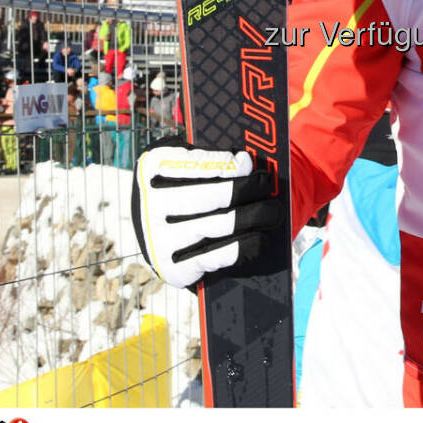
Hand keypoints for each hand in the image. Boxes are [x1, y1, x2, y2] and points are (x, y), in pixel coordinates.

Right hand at [130, 136, 281, 287]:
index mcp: (151, 169)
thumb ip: (205, 154)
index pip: (194, 164)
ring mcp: (161, 239)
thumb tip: (243, 162)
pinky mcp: (175, 268)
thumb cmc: (178, 187)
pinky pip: (220, 255)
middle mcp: (150, 205)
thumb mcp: (180, 160)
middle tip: (266, 185)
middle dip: (248, 189)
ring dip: (256, 215)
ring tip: (272, 210)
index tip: (246, 164)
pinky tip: (260, 237)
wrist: (154, 233)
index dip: (225, 164)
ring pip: (222, 224)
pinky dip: (246, 244)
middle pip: (213, 195)